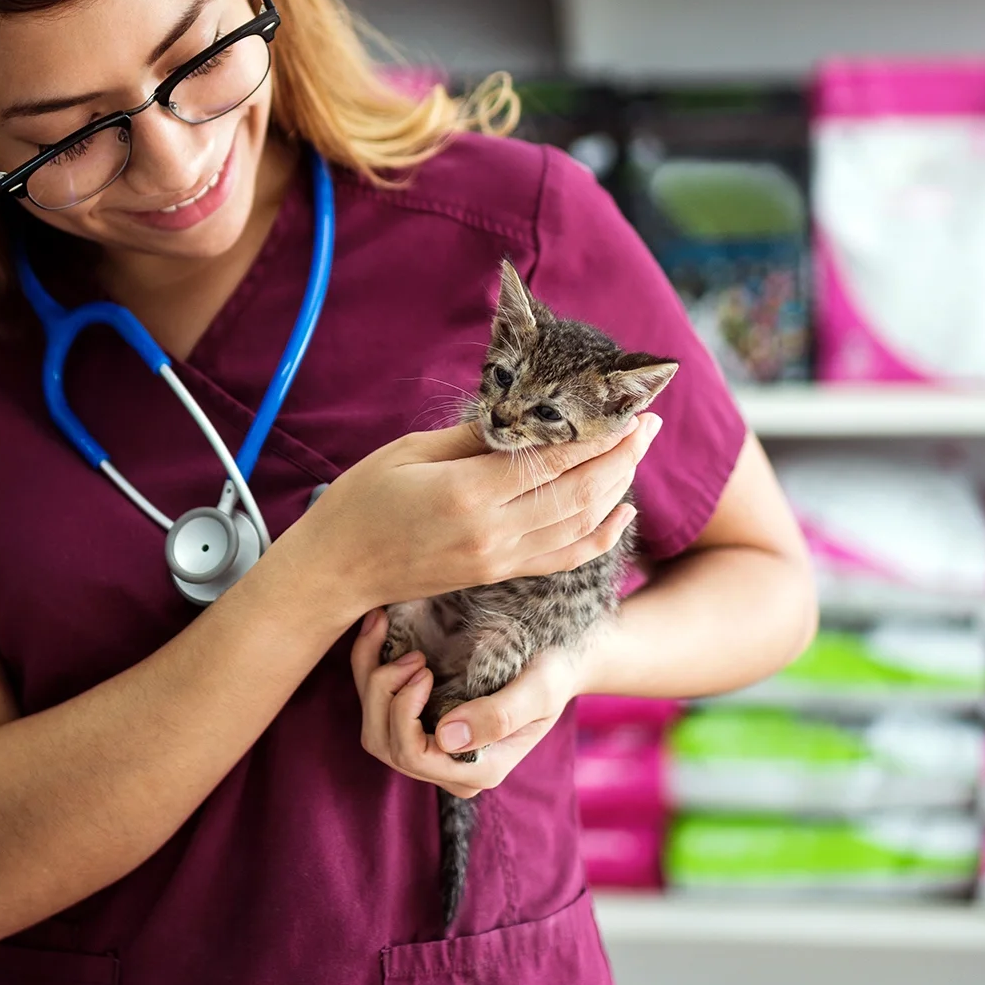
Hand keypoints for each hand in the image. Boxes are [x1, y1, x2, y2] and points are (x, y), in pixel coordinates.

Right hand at [273, 413, 660, 616]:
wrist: (336, 571)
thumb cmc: (361, 502)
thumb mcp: (409, 453)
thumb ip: (471, 439)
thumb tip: (522, 421)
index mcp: (468, 494)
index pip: (552, 460)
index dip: (596, 435)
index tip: (624, 409)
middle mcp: (493, 532)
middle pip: (579, 493)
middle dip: (621, 456)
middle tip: (648, 423)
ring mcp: (498, 559)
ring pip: (580, 525)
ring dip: (618, 488)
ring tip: (638, 454)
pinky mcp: (497, 575)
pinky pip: (564, 557)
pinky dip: (599, 536)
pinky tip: (621, 511)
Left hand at [348, 609, 593, 798]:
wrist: (556, 659)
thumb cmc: (554, 673)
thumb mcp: (539, 691)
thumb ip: (500, 717)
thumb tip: (445, 737)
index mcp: (475, 770)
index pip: (412, 755)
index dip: (404, 711)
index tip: (424, 668)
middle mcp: (447, 766)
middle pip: (383, 742)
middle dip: (383, 692)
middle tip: (414, 654)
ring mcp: (430, 747)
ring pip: (372, 725)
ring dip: (370, 676)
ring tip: (386, 631)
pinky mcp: (419, 722)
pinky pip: (376, 703)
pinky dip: (368, 663)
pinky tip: (377, 625)